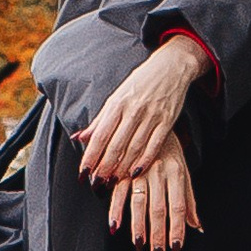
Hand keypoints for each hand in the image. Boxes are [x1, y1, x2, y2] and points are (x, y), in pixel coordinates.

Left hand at [79, 36, 203, 185]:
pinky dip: (145, 159)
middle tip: (97, 183)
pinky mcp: (167, 120)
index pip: (100, 134)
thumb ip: (100, 120)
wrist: (171, 67)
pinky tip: (137, 172)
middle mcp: (133, 109)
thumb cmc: (140, 83)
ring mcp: (151, 115)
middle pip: (116, 144)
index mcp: (117, 103)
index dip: (91, 155)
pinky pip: (155, 144)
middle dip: (105, 166)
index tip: (84, 172)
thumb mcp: (117, 97)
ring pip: (134, 147)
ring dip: (123, 167)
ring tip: (114, 181)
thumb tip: (79, 138)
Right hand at [110, 143, 201, 250]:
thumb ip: (189, 201)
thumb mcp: (183, 171)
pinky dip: (115, 210)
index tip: (175, 249)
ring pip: (138, 202)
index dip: (177, 229)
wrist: (150, 118)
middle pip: (158, 207)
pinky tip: (115, 227)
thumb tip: (198, 227)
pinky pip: (118, 192)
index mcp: (176, 172)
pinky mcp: (122, 169)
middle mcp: (158, 171)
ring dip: (137, 226)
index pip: (178, 206)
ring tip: (139, 245)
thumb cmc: (170, 150)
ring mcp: (139, 170)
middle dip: (158, 233)